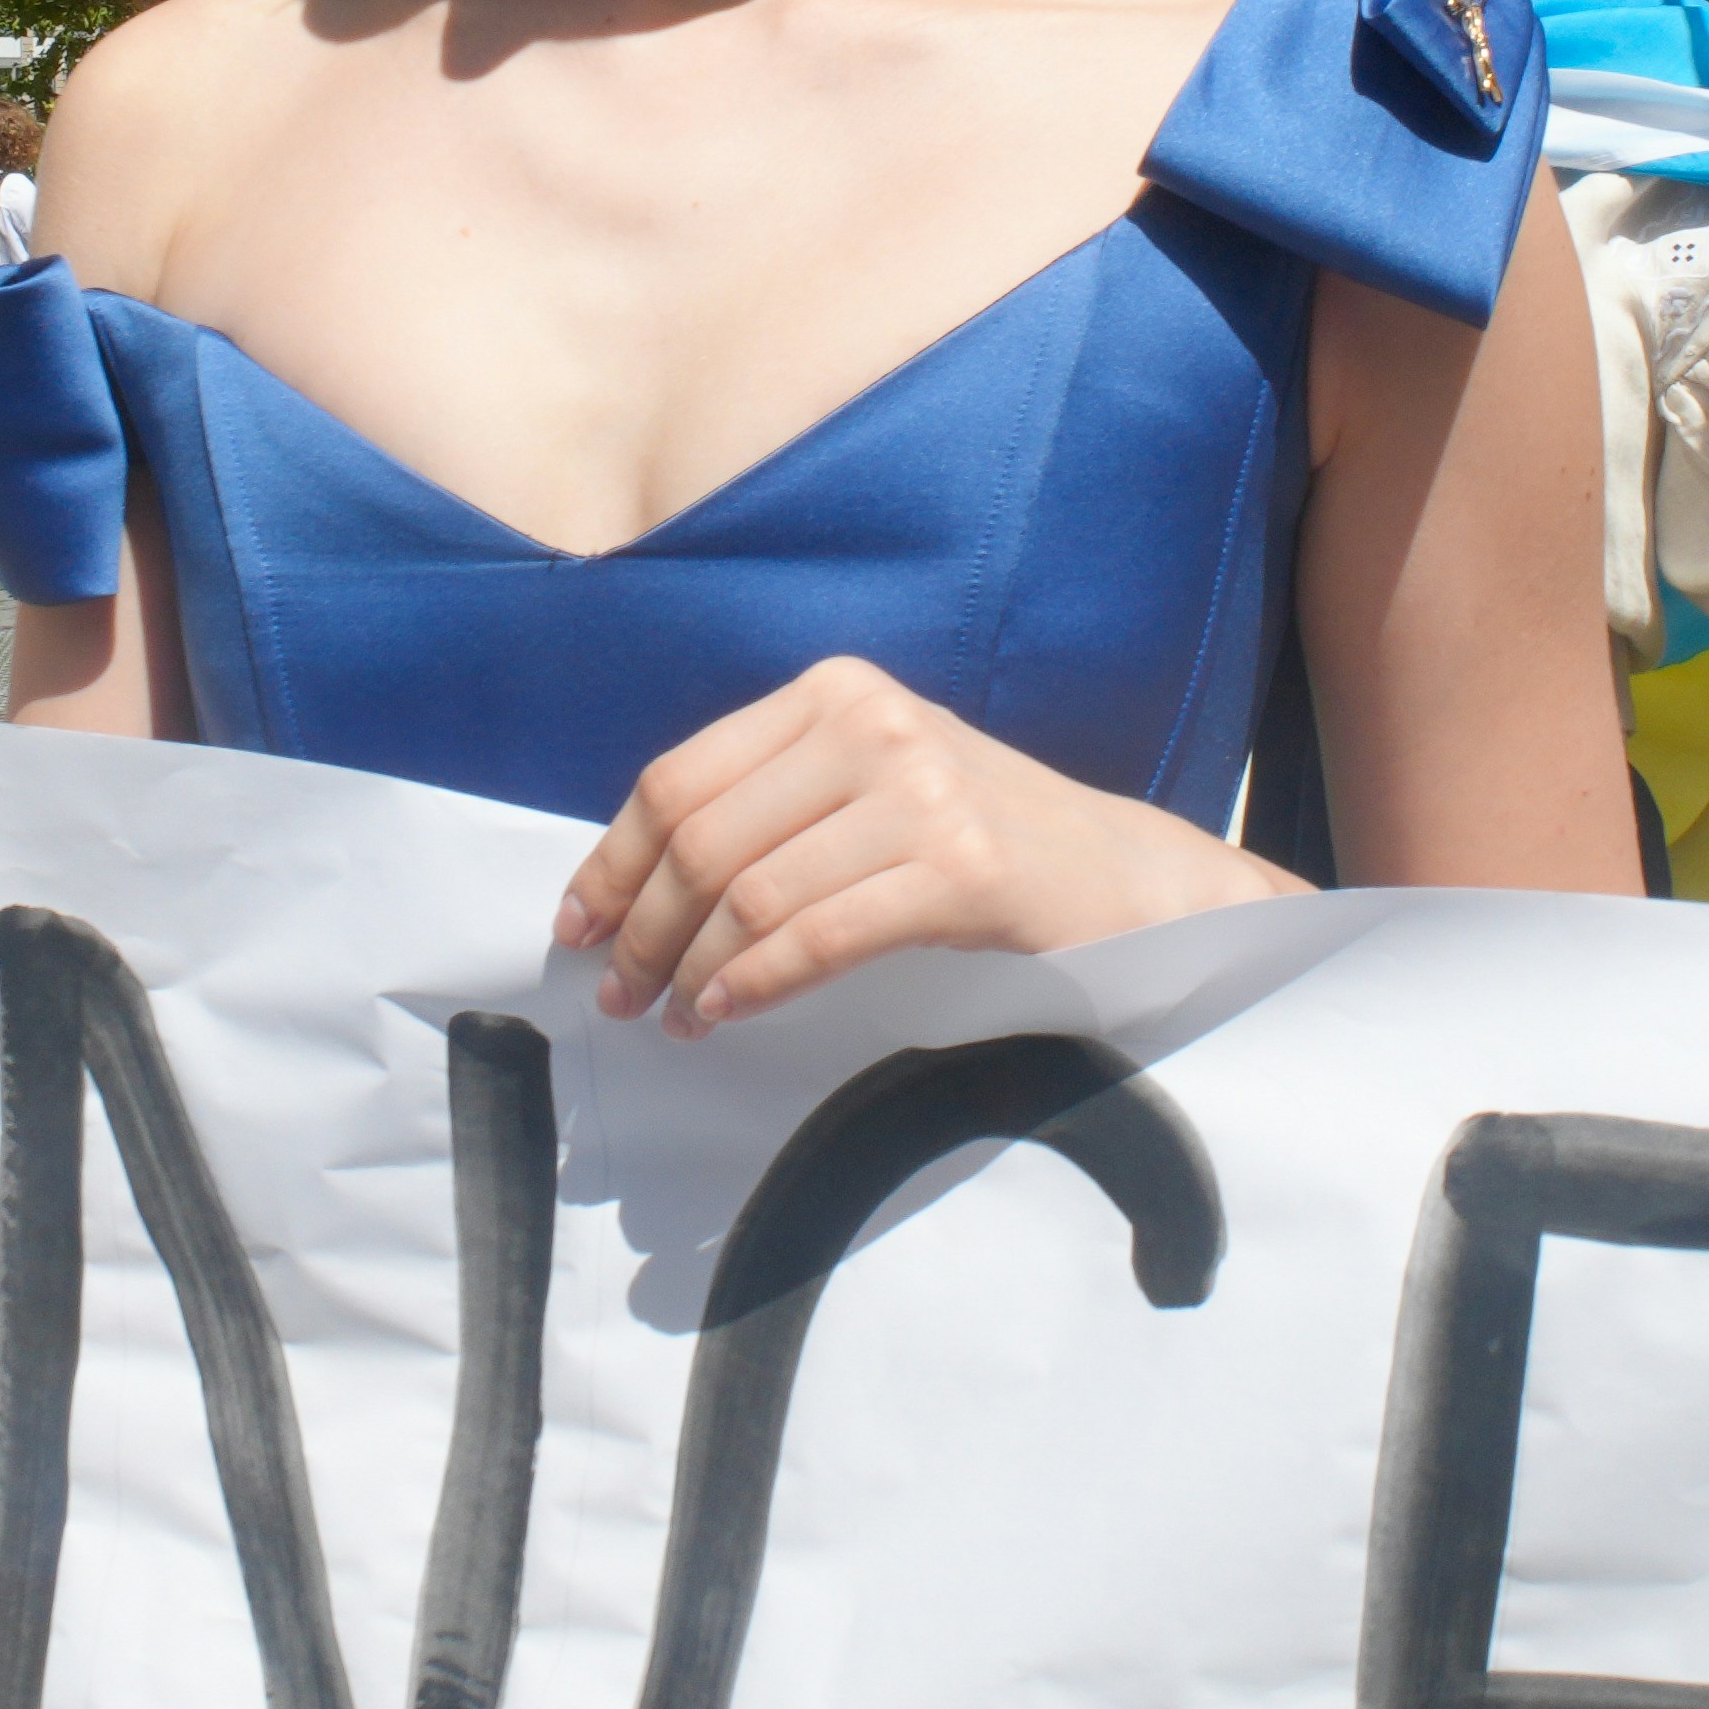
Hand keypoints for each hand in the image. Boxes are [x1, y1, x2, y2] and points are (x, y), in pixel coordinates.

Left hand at [557, 652, 1262, 1027]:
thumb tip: (635, 885)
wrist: (1128, 879)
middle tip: (619, 994)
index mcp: (833, 693)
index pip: (678, 777)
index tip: (580, 926)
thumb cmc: (981, 845)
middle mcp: (870, 723)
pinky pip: (819, 935)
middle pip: (702, 836)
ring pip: (752, 891)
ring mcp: (921, 789)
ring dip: (691, 969)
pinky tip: (728, 1013)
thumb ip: (771, 807)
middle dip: (643, 928)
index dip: (613, 861)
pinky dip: (756, 983)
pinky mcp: (962, 866)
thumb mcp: (869, 790)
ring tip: (673, 1016)